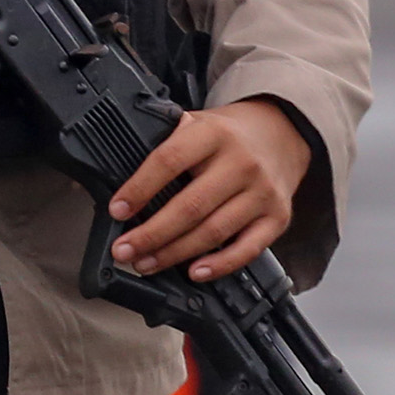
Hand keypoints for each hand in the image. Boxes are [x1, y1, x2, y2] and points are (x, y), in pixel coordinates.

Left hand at [107, 97, 311, 282]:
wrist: (280, 134)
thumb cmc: (227, 134)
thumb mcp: (195, 122)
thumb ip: (164, 142)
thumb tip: (114, 171)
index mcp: (212, 134)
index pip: (168, 161)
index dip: (139, 188)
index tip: (117, 210)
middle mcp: (240, 163)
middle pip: (190, 206)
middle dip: (151, 234)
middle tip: (124, 250)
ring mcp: (262, 193)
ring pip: (214, 231)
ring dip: (175, 253)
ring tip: (147, 263)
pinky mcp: (277, 218)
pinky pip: (247, 249)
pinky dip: (219, 265)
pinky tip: (194, 272)